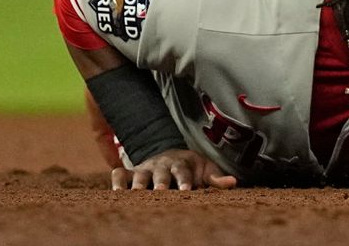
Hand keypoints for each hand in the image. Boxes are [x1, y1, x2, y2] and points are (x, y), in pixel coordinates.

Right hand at [111, 149, 235, 190]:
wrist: (168, 155)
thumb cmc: (190, 168)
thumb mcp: (204, 169)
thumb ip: (216, 178)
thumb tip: (233, 183)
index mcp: (181, 163)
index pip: (183, 171)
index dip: (185, 180)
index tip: (187, 190)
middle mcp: (161, 165)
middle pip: (160, 173)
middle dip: (160, 181)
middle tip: (160, 191)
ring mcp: (144, 168)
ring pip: (138, 174)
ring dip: (137, 183)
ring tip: (136, 194)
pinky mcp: (129, 172)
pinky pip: (119, 174)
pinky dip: (116, 181)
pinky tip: (115, 192)